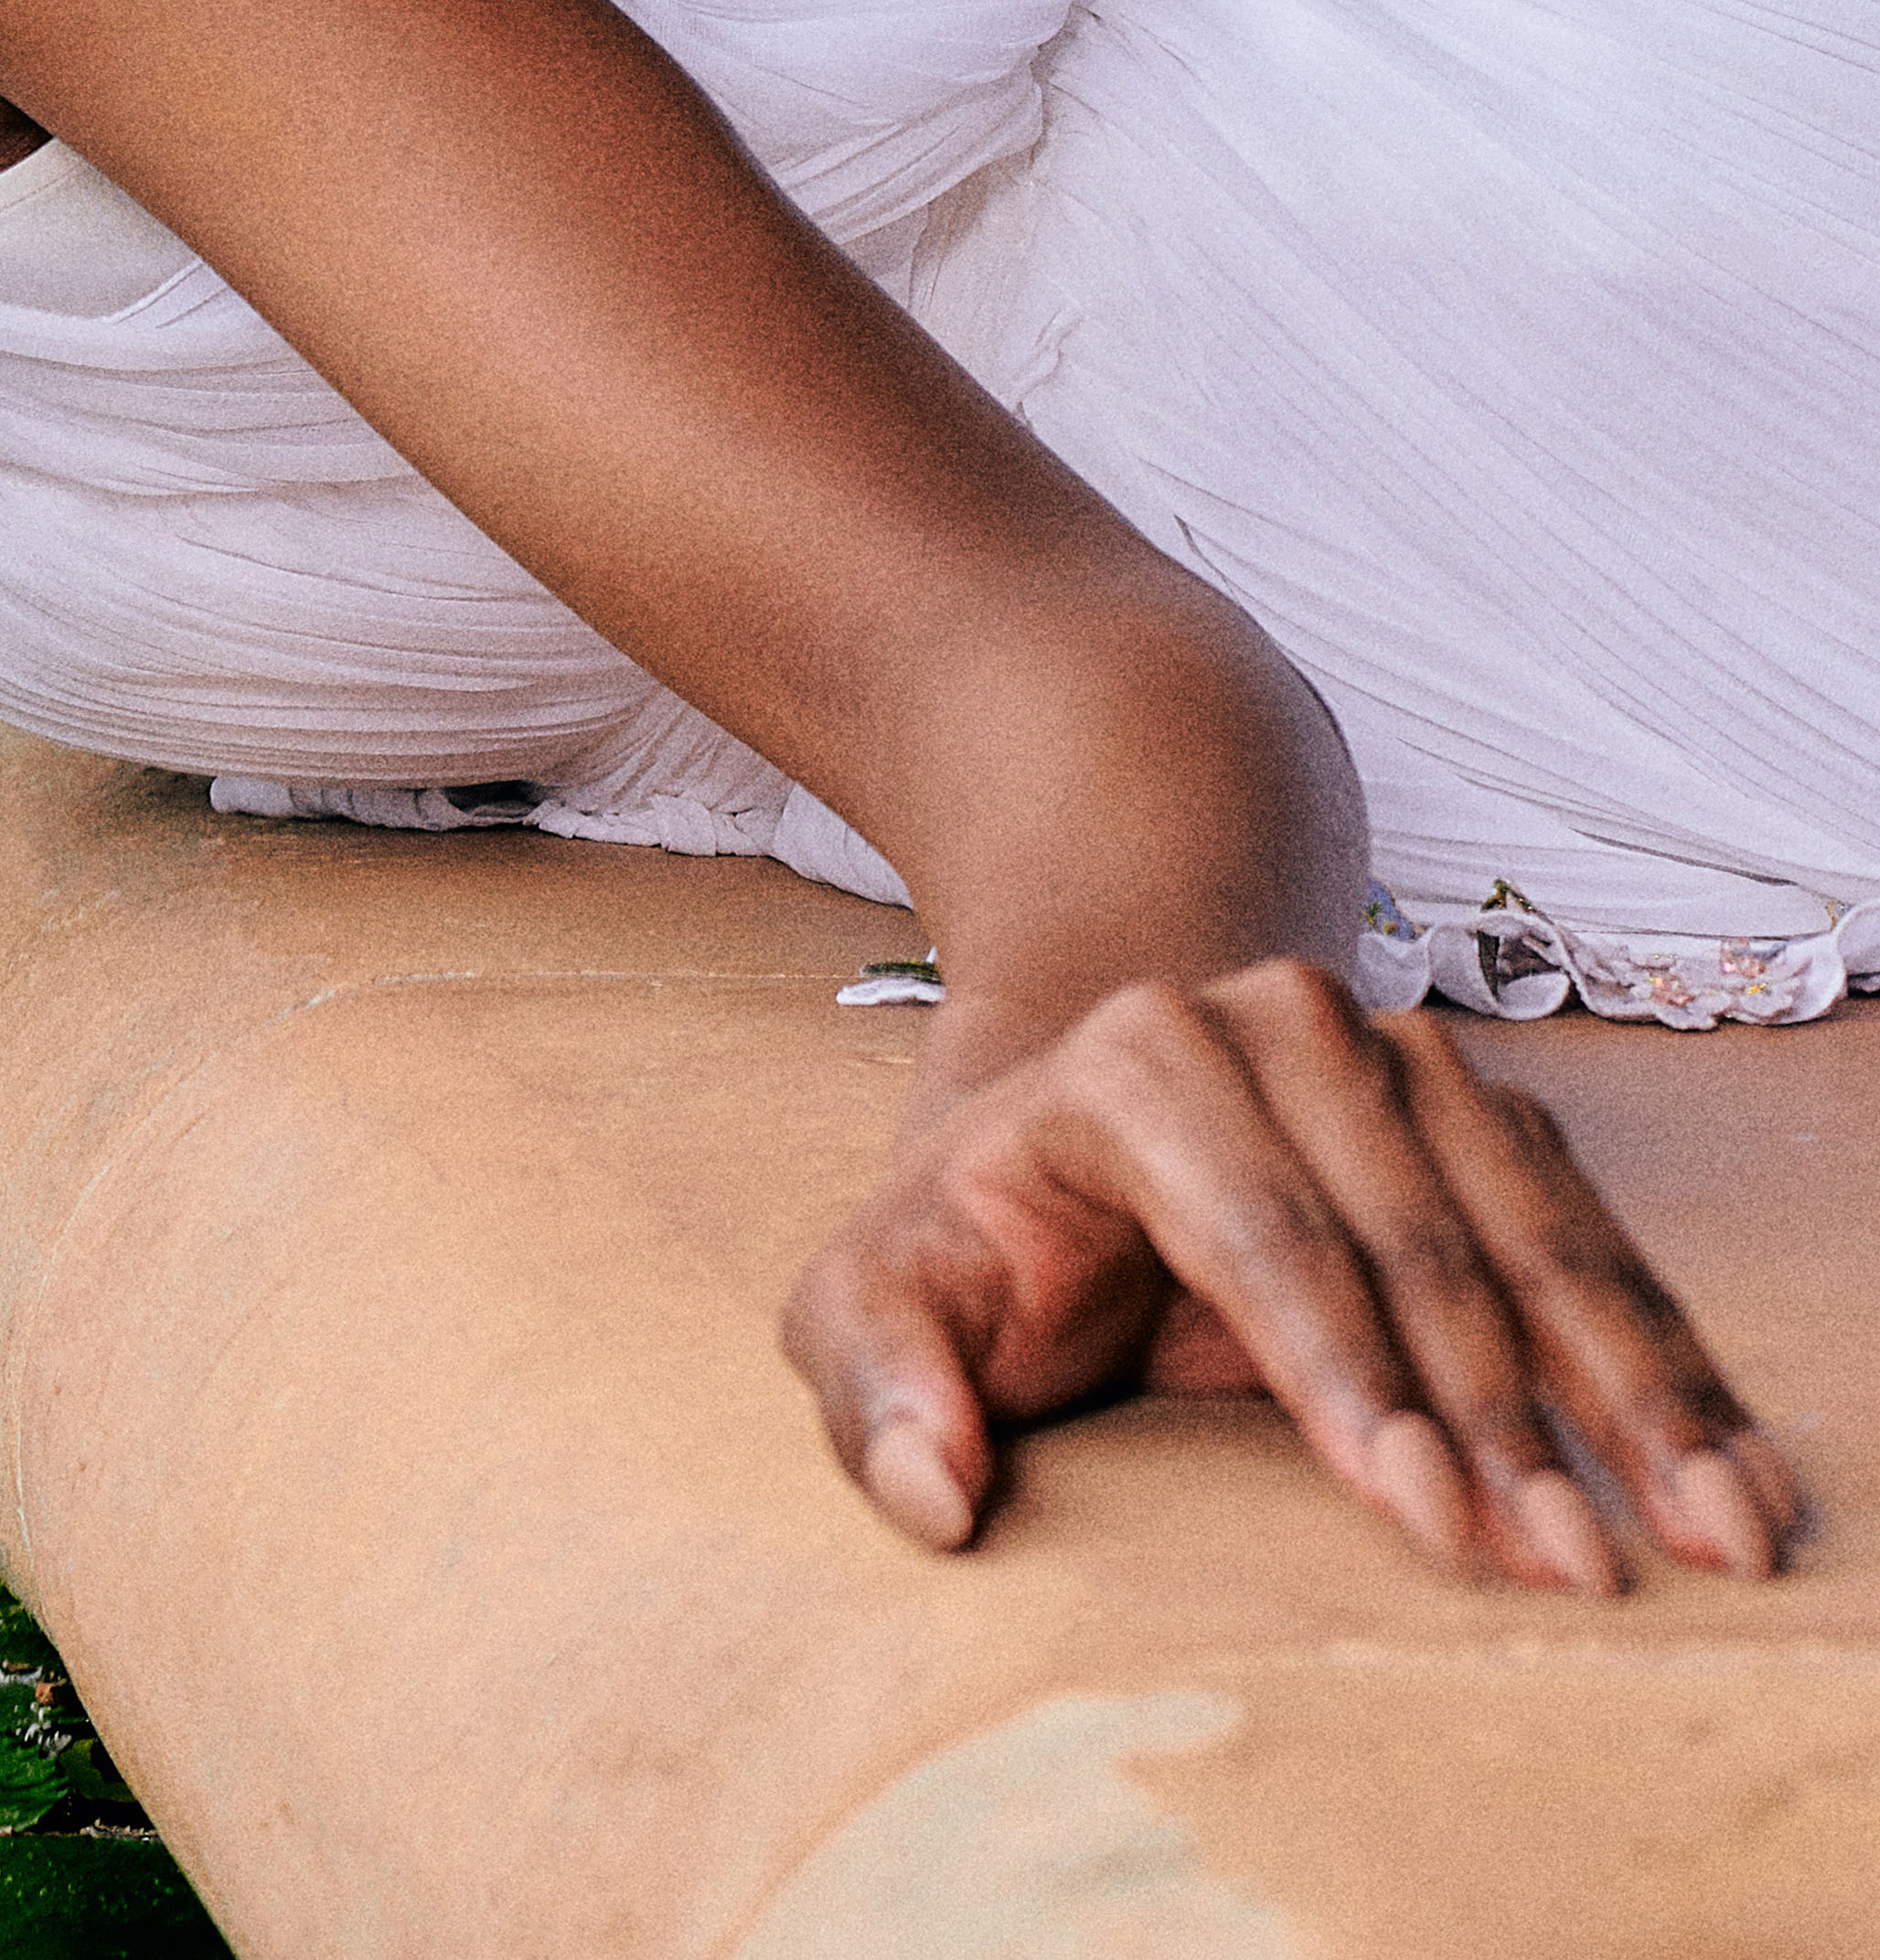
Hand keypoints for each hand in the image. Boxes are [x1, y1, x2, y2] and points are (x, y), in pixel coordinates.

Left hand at [784, 957, 1803, 1587]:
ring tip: (1706, 1537)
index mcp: (1129, 1064)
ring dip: (1627, 1398)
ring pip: (1532, 1241)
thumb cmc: (969, 1242)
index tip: (1424, 1522)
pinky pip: (1593, 1242)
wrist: (1062, 1125)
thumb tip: (930, 1491)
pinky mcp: (1487, 1111)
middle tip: (1575, 1572)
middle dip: (1504, 1423)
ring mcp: (1401, 1058)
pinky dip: (1665, 1362)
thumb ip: (875, 1389)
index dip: (1348, 1385)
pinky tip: (1732, 1471)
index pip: (1262, 1237)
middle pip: (1416, 1244)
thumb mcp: (870, 1303)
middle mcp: (1280, 1029)